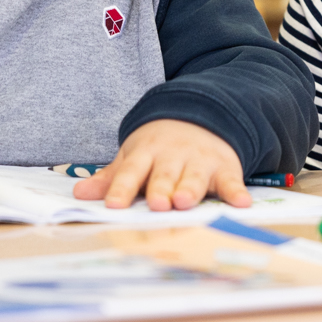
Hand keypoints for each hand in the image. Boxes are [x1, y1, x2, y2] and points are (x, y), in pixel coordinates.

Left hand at [73, 119, 248, 211]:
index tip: (114, 204)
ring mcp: (200, 160)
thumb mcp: (134, 157)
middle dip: (160, 188)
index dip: (122, 188)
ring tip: (185, 201)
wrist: (199, 116)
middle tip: (156, 203)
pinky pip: (231, 180)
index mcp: (146, 153)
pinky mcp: (224, 166)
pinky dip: (236, 191)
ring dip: (190, 188)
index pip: (131, 171)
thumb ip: (112, 178)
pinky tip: (240, 202)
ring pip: (194, 176)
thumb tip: (80, 193)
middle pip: (164, 174)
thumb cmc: (159, 148)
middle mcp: (173, 156)